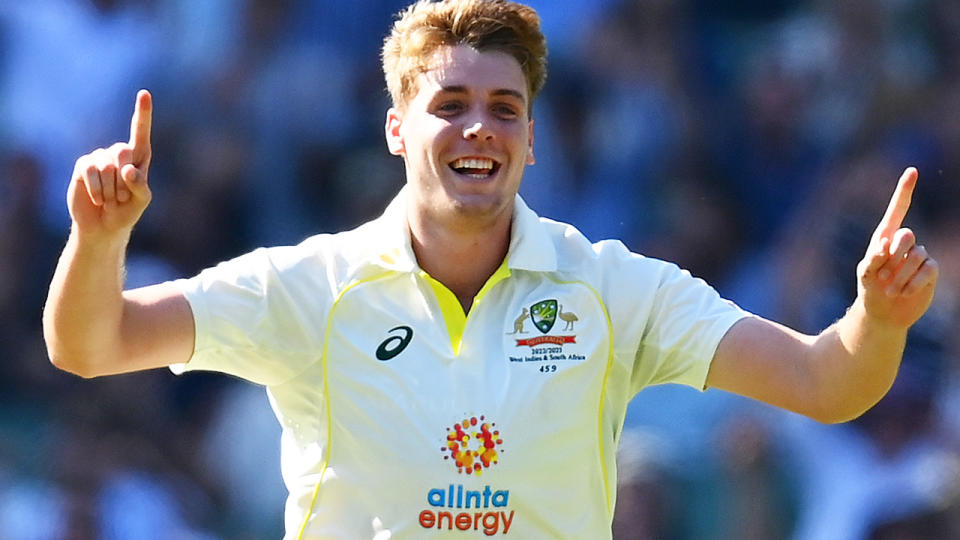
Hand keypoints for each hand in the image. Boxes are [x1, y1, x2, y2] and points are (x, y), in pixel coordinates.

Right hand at [67, 90, 152, 238]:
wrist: (103, 226)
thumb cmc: (127, 212)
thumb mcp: (141, 202)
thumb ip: (140, 186)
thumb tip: (127, 169)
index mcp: (139, 158)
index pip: (141, 132)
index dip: (142, 113)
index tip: (144, 93)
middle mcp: (118, 154)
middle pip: (123, 152)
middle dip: (124, 181)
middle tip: (122, 198)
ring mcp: (99, 158)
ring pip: (107, 168)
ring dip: (111, 191)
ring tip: (111, 200)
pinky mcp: (83, 166)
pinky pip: (91, 172)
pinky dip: (97, 191)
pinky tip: (98, 199)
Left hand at [857, 167, 938, 327]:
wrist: (883, 312)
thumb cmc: (870, 289)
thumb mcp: (865, 274)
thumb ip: (872, 258)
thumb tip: (886, 243)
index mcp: (885, 237)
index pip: (897, 210)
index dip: (905, 190)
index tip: (912, 171)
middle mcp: (904, 243)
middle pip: (906, 235)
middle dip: (893, 257)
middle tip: (883, 277)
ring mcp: (919, 256)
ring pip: (916, 256)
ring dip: (900, 276)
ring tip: (890, 289)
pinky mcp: (930, 271)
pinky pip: (928, 270)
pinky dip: (913, 283)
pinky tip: (904, 293)